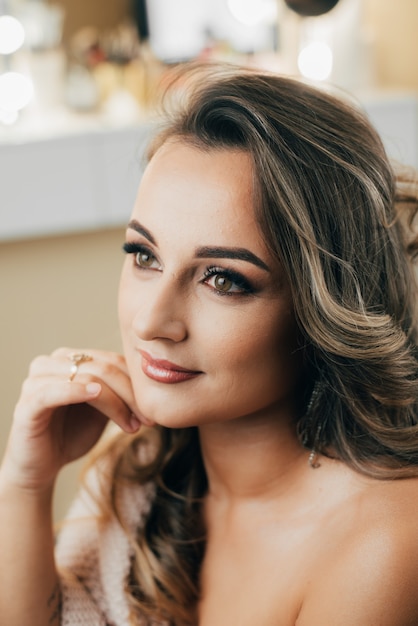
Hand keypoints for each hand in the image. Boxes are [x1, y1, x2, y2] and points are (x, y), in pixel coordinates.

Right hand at [1, 348, 145, 492]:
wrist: (41, 466)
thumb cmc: (72, 434)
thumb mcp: (103, 410)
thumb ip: (120, 393)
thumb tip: (154, 387)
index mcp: (71, 359)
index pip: (112, 360)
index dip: (137, 383)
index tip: (155, 409)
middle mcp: (52, 363)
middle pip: (103, 368)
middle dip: (130, 395)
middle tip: (148, 420)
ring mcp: (37, 380)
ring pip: (87, 378)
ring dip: (115, 403)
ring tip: (131, 425)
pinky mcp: (28, 402)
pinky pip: (54, 391)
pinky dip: (77, 391)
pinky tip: (95, 396)